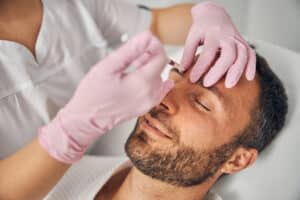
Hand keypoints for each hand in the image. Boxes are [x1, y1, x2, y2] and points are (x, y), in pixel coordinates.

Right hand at [38, 31, 173, 162]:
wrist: (87, 119)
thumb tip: (145, 37)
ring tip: (131, 67)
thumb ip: (130, 50)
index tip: (144, 41)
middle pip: (160, 67)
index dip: (154, 45)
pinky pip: (157, 90)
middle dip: (149, 56)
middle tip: (132, 54)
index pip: (161, 57)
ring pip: (159, 77)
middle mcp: (151, 94)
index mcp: (143, 82)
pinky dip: (151, 80)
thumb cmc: (93, 95)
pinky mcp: (146, 107)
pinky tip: (139, 77)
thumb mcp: (108, 66)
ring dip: (149, 68)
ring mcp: (149, 103)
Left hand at [181, 2, 255, 87]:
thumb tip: (183, 70)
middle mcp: (228, 36)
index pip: (208, 53)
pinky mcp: (243, 43)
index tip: (193, 79)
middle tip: (208, 83)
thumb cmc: (203, 27)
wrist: (215, 14)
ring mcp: (238, 39)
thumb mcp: (192, 37)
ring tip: (229, 85)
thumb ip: (188, 53)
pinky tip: (248, 77)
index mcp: (213, 34)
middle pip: (228, 54)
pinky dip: (252, 66)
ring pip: (242, 55)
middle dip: (219, 71)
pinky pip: (251, 54)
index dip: (200, 68)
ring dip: (237, 71)